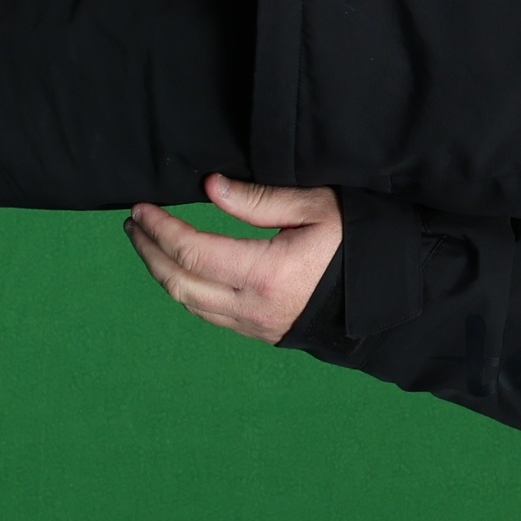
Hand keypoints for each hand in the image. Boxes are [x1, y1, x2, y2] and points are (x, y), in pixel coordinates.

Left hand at [130, 175, 340, 341]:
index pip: (192, 251)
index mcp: (266, 273)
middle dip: (148, 252)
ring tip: (148, 244)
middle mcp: (253, 307)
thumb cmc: (358, 244)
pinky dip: (186, 290)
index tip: (141, 208)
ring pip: (189, 304)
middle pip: (178, 283)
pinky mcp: (261, 333)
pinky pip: (209, 314)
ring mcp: (255, 325)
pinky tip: (181, 269)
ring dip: (162, 273)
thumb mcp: (317, 207)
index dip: (160, 229)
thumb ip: (260, 199)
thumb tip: (210, 188)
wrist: (386, 298)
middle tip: (134, 224)